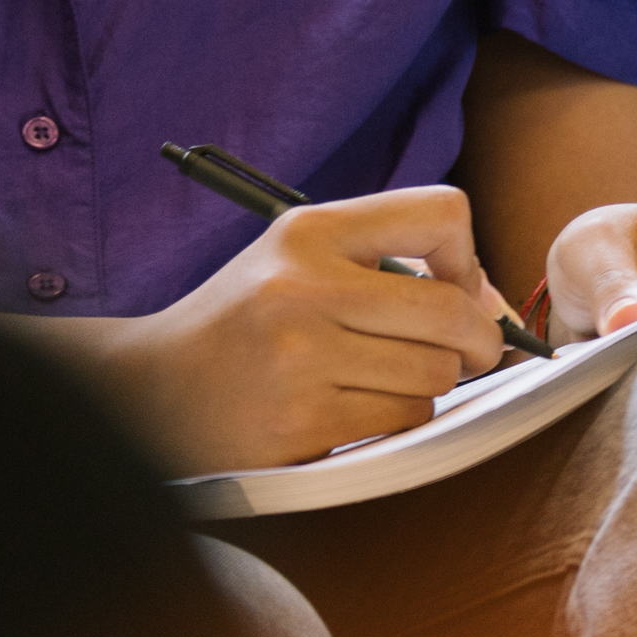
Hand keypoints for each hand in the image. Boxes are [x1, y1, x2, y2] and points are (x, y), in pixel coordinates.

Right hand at [87, 184, 514, 474]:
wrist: (147, 393)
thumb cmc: (243, 323)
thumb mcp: (298, 258)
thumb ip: (388, 261)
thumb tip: (488, 298)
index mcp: (309, 231)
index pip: (441, 213)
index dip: (468, 256)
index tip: (456, 285)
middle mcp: (304, 287)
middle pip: (451, 310)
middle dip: (479, 337)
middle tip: (471, 351)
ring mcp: (301, 359)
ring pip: (435, 373)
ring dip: (432, 383)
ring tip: (390, 377)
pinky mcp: (301, 423)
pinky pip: (402, 419)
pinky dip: (399, 418)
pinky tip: (360, 407)